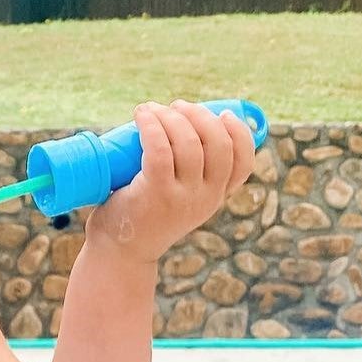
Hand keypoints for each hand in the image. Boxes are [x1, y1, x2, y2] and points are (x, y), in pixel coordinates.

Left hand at [87, 100, 256, 265]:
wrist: (118, 254)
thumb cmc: (142, 217)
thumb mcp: (177, 200)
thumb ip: (188, 175)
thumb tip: (184, 123)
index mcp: (215, 197)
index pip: (243, 162)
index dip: (239, 132)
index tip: (222, 114)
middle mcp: (206, 198)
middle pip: (219, 143)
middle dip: (200, 115)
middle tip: (175, 107)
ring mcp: (183, 197)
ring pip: (189, 142)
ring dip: (172, 117)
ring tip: (153, 110)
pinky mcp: (156, 193)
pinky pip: (159, 149)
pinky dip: (151, 126)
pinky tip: (142, 114)